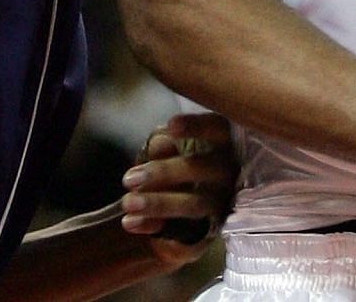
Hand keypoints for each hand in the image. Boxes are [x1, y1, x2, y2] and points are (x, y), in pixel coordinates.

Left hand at [118, 112, 235, 267]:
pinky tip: (130, 222)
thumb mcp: (172, 151)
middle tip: (129, 179)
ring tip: (128, 203)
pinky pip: (182, 230)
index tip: (171, 126)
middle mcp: (228, 172)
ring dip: (158, 203)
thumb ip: (166, 145)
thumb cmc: (180, 166)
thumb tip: (162, 142)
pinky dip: (152, 225)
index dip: (196, 126)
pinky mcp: (208, 229)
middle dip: (163, 173)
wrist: (190, 210)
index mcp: (224, 144)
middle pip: (200, 168)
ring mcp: (221, 203)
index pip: (217, 129)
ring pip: (193, 203)